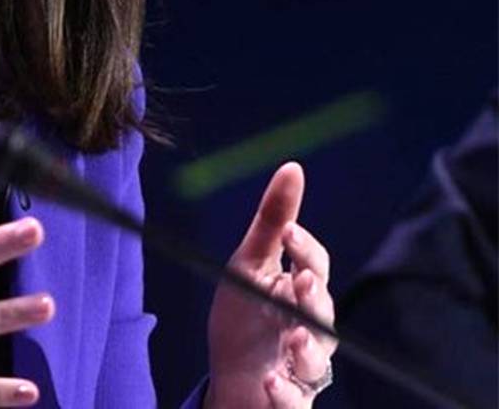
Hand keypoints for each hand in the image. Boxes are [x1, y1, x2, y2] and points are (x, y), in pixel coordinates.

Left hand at [205, 163, 336, 408]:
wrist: (230, 376)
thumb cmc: (245, 316)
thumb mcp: (249, 266)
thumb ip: (273, 222)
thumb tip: (293, 166)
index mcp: (300, 290)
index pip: (313, 265)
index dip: (304, 248)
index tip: (288, 232)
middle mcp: (310, 328)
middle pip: (322, 312)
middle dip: (314, 298)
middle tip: (302, 284)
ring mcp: (303, 366)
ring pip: (318, 361)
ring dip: (307, 350)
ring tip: (291, 338)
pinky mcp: (290, 398)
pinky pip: (296, 401)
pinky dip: (286, 394)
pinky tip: (271, 381)